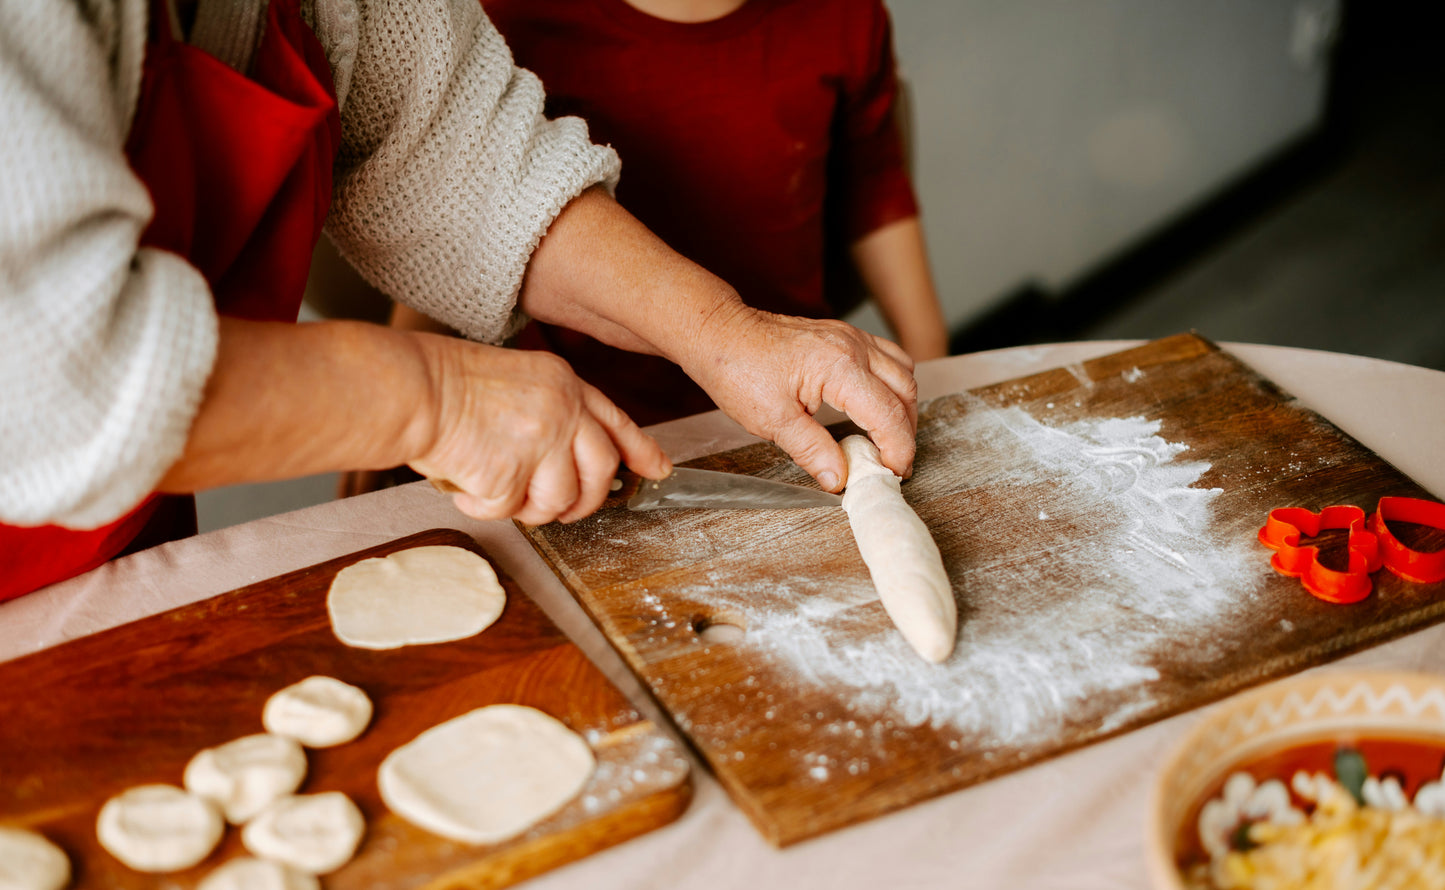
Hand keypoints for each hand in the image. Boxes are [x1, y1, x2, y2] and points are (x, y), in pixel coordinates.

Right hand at [409, 338, 670, 524]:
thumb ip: (552, 413)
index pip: (617, 422)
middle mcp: (562, 410)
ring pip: (559, 501)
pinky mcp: (512, 473)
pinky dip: (484, 507)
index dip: (641, 451)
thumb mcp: (517, 380)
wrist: (411, 389)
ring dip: (529, 508)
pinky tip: (467, 485)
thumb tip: (571, 460)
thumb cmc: (446, 384)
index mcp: (564, 383)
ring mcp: (540, 442)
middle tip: (562, 510)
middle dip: (584, 501)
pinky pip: (509, 511)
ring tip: (497, 490)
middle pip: (600, 472)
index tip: (656, 471)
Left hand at [680, 305, 917, 490]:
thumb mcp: (772, 420)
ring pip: (902, 371)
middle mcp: (853, 346)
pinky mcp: (843, 335)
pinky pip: (887, 356)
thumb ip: (811, 450)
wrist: (719, 334)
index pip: (888, 414)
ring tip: (889, 439)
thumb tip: (838, 478)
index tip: (893, 474)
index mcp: (839, 367)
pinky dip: (892, 384)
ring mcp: (851, 337)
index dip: (898, 449)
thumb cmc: (737, 369)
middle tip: (893, 464)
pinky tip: (878, 405)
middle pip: (905, 392)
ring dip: (903, 407)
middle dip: (905, 432)